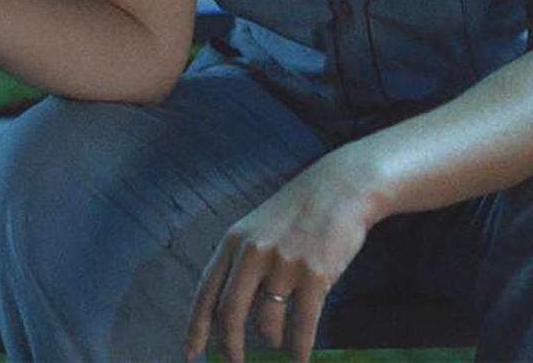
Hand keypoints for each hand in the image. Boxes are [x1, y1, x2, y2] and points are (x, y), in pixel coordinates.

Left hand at [185, 156, 378, 361]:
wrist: (341, 188)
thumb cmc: (298, 213)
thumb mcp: (257, 229)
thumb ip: (240, 264)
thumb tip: (229, 314)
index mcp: (233, 242)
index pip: (205, 293)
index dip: (196, 328)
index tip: (191, 354)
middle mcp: (252, 253)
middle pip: (230, 314)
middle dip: (230, 347)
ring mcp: (283, 264)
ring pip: (267, 323)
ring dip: (272, 342)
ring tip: (279, 346)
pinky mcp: (314, 275)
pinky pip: (302, 325)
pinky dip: (299, 350)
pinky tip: (300, 360)